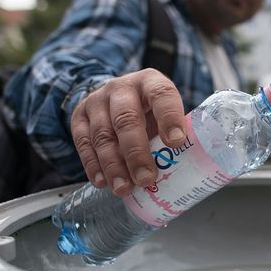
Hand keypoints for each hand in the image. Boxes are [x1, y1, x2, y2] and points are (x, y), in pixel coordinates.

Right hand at [71, 68, 185, 196]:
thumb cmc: (148, 111)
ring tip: (124, 188)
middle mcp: (122, 88)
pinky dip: (93, 165)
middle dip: (136, 153)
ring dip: (113, 166)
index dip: (169, 117)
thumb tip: (191, 168)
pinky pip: (83, 143)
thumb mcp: (164, 112)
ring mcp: (97, 100)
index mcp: (151, 82)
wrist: (115, 97)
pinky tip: (103, 182)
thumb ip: (173, 133)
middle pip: (127, 119)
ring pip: (103, 134)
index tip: (176, 143)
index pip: (161, 94)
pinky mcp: (79, 115)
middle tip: (146, 179)